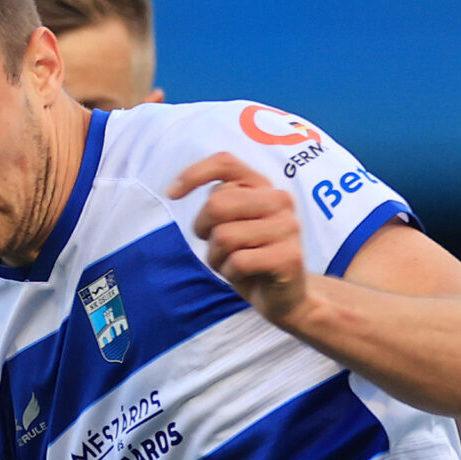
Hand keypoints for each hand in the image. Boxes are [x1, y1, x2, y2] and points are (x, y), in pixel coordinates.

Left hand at [167, 153, 308, 325]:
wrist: (284, 296)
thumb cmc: (249, 257)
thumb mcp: (230, 224)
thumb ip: (218, 203)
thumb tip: (180, 188)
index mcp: (263, 185)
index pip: (225, 163)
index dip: (193, 174)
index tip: (171, 194)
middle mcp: (280, 199)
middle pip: (217, 203)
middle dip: (203, 229)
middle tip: (214, 245)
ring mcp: (288, 227)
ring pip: (224, 236)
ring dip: (216, 257)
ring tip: (232, 263)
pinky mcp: (288, 257)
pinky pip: (237, 262)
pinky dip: (230, 273)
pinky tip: (244, 275)